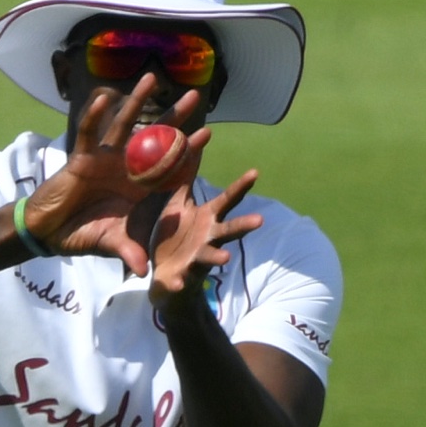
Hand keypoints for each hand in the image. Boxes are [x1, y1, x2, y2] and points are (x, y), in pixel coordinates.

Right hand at [20, 76, 209, 275]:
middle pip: (154, 139)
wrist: (51, 233)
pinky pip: (89, 133)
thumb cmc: (82, 234)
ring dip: (138, 102)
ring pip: (124, 125)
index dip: (186, 151)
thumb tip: (141, 272)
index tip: (207, 134)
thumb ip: (128, 251)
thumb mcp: (110, 242)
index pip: (167, 165)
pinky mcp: (81, 157)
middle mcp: (124, 168)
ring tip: (153, 79)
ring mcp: (104, 159)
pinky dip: (95, 117)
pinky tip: (106, 98)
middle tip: (196, 96)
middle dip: (174, 118)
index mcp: (137, 188)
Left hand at [149, 166, 264, 299]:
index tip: (256, 172)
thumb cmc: (175, 233)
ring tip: (226, 259)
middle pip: (229, 230)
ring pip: (211, 257)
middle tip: (260, 220)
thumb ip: (186, 176)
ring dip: (218, 258)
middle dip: (244, 226)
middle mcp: (209, 238)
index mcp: (208, 218)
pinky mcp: (181, 276)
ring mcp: (197, 259)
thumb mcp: (179, 202)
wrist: (164, 273)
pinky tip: (178, 283)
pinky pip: (179, 280)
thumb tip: (196, 143)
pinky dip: (179, 283)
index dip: (241, 187)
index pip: (228, 200)